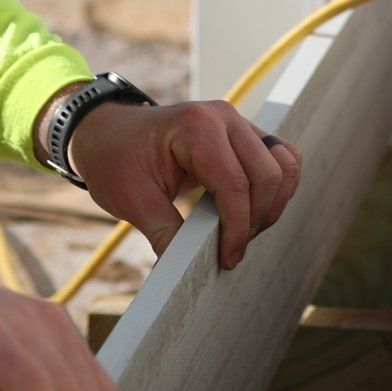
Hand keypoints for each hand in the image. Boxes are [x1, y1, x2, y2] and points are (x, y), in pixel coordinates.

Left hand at [66, 99, 303, 268]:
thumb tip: (190, 273)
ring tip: (243, 231)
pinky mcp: (244, 133)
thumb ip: (166, 234)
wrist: (106, 133)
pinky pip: (282, 157)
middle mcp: (224, 117)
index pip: (236, 185)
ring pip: (285, 164)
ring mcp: (238, 122)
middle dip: (256, 220)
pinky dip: (277, 187)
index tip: (226, 259)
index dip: (237, 229)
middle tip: (231, 250)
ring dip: (272, 203)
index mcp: (196, 127)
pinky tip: (253, 211)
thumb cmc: (114, 160)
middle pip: (269, 175)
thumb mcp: (132, 201)